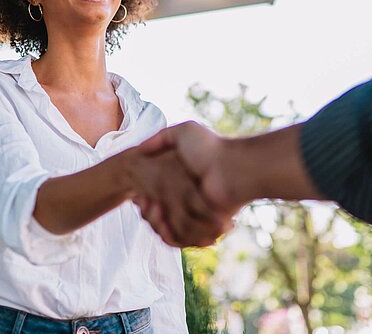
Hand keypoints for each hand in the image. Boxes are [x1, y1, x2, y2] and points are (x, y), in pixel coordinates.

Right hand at [136, 122, 243, 245]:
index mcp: (183, 182)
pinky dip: (168, 233)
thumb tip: (141, 149)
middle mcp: (189, 200)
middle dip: (148, 211)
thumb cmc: (210, 149)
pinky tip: (163, 220)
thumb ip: (162, 137)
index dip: (144, 198)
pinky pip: (178, 239)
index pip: (155, 198)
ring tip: (156, 209)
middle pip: (158, 215)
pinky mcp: (202, 229)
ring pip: (166, 229)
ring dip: (156, 222)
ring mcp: (196, 216)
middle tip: (147, 202)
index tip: (139, 193)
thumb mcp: (184, 132)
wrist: (232, 169)